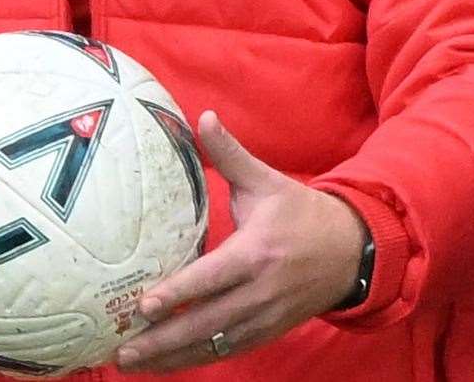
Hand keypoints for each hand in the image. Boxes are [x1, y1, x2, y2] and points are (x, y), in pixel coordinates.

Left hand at [116, 111, 366, 372]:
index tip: (144, 305)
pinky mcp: (267, 332)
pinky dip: (196, 359)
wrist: (351, 252)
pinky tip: (165, 364)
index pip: (212, 278)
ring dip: (172, 357)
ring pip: (213, 344)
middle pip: (206, 322)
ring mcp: (265, 318)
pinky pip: (227, 350)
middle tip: (122, 348)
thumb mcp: (267, 181)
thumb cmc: (302, 214)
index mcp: (257, 252)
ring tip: (130, 363)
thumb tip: (203, 117)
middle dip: (162, 340)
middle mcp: (260, 292)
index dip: (178, 293)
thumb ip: (231, 154)